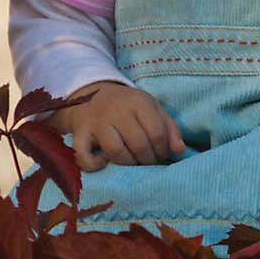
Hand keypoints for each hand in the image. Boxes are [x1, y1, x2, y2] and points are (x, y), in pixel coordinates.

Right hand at [51, 81, 185, 170]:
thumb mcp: (151, 108)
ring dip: (128, 163)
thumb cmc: (127, 106)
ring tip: (132, 162)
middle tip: (148, 161)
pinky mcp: (80, 134)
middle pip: (139, 145)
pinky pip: (83, 155)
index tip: (161, 155)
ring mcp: (97, 124)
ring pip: (116, 152)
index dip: (163, 151)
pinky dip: (93, 164)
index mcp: (139, 103)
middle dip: (148, 160)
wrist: (92, 94)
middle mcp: (118, 112)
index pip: (157, 134)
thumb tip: (179, 150)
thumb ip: (169, 128)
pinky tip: (103, 162)